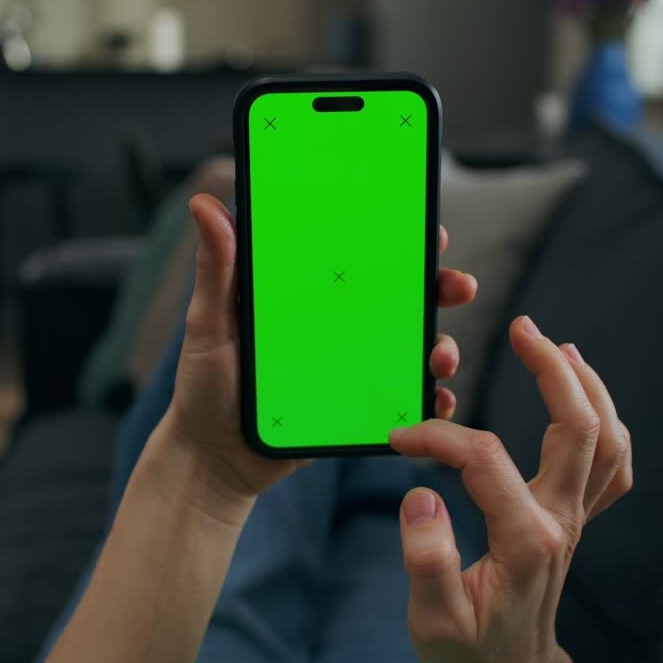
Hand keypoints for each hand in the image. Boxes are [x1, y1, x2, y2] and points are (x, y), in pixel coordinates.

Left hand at [167, 193, 477, 504]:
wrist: (213, 458)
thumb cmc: (205, 385)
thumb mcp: (209, 323)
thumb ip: (216, 268)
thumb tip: (203, 203)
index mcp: (309, 294)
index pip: (362, 255)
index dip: (399, 239)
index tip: (428, 231)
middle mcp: (338, 326)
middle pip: (401, 298)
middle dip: (440, 287)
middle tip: (459, 286)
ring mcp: (353, 368)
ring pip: (412, 348)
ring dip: (441, 345)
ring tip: (440, 356)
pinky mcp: (359, 409)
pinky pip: (405, 401)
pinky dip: (431, 401)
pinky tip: (439, 401)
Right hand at [388, 316, 632, 662]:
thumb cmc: (469, 649)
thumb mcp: (433, 622)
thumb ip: (425, 561)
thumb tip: (420, 497)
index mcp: (524, 541)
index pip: (485, 460)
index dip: (438, 438)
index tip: (399, 438)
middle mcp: (561, 522)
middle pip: (579, 429)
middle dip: (553, 371)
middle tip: (522, 327)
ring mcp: (575, 520)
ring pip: (608, 441)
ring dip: (589, 388)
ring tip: (559, 347)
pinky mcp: (576, 521)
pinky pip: (611, 465)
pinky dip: (605, 424)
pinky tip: (582, 397)